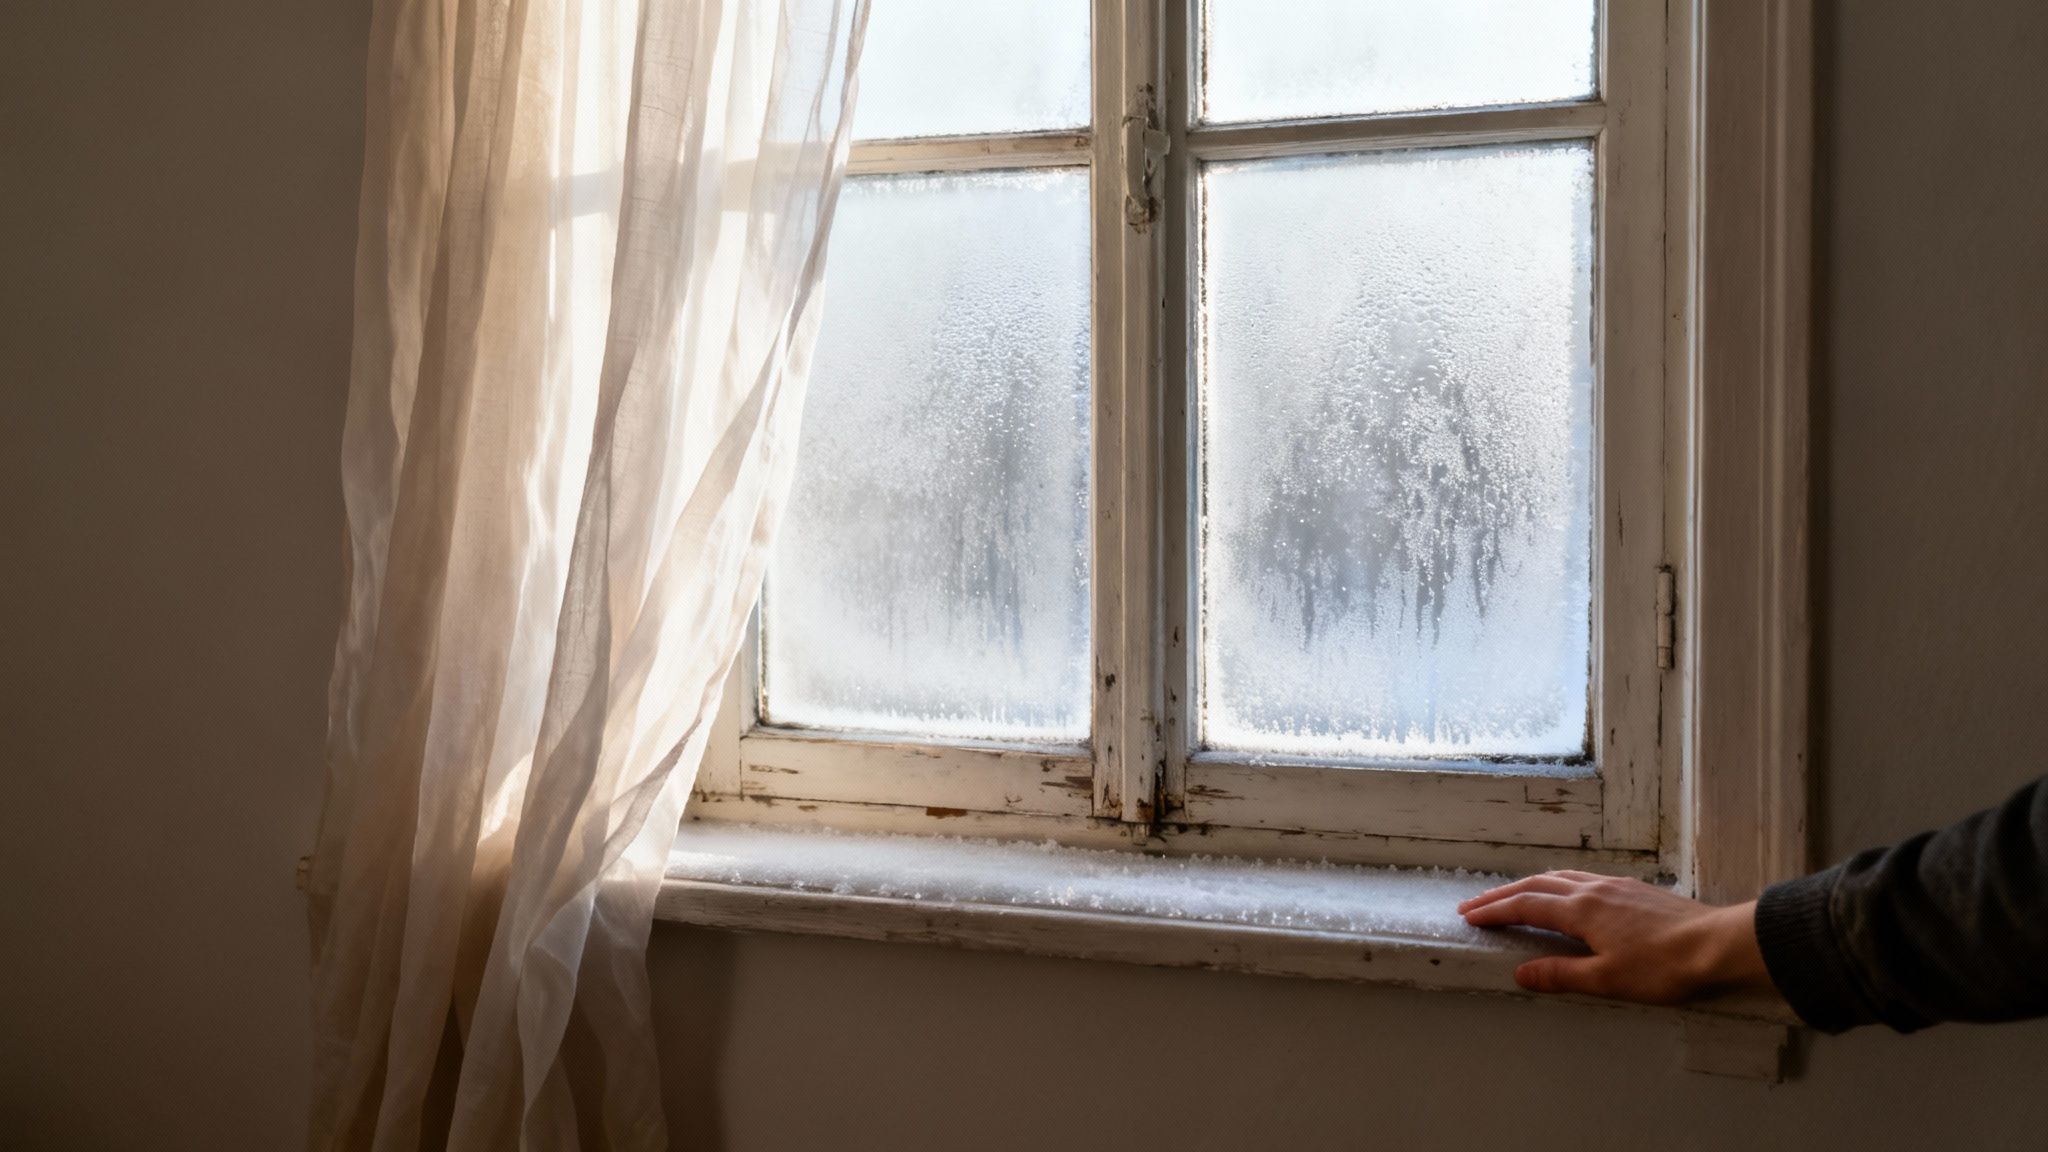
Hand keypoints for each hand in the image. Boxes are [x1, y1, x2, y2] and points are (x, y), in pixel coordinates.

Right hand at [1457, 871, 1774, 1004]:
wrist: (1716, 944)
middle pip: (1536, 885)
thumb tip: (1521, 972)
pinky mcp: (1634, 889)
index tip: (1469, 916)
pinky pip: (1582, 878)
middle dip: (1502, 894)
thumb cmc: (1663, 967)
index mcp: (1581, 911)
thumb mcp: (1607, 980)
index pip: (1526, 907)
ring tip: (1512, 894)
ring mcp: (1615, 885)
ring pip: (1560, 877)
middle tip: (1475, 904)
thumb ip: (1561, 974)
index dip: (1494, 911)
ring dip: (1529, 885)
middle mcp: (1593, 890)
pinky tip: (1566, 892)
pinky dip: (1558, 883)